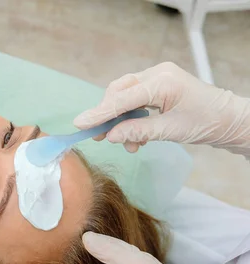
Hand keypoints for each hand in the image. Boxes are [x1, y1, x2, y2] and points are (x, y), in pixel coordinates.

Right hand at [74, 62, 249, 154]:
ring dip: (121, 120)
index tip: (80, 124)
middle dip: (108, 115)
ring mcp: (157, 77)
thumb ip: (138, 131)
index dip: (100, 113)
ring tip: (128, 143)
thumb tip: (111, 135)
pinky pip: (134, 99)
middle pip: (119, 92)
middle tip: (100, 137)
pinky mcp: (158, 85)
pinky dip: (130, 117)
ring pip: (124, 96)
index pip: (123, 98)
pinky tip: (136, 136)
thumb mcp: (170, 131)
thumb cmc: (205, 123)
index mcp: (163, 81)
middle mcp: (157, 74)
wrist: (228, 119)